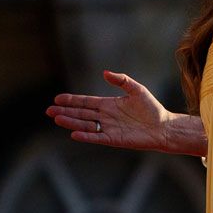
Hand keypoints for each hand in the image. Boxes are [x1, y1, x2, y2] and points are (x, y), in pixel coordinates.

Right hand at [47, 70, 175, 152]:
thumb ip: (121, 80)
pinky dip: (86, 136)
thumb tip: (104, 72)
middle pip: (81, 114)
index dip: (72, 101)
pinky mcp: (114, 139)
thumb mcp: (137, 90)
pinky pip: (97, 137)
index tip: (57, 99)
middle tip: (49, 110)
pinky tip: (74, 133)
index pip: (86, 102)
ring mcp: (108, 128)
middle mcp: (106, 117)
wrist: (163, 127)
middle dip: (65, 112)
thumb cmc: (152, 108)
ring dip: (71, 122)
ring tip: (57, 118)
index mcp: (109, 105)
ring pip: (85, 125)